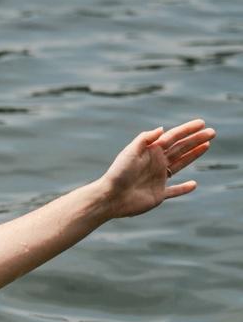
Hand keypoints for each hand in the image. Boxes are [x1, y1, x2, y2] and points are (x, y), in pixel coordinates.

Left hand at [99, 119, 215, 218]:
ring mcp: (158, 179)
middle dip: (195, 140)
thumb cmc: (117, 174)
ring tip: (206, 145)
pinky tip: (193, 185)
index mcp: (150, 152)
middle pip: (180, 148)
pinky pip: (174, 191)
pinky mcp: (158, 194)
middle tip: (212, 132)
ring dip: (193, 155)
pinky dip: (183, 189)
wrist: (109, 198)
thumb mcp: (130, 153)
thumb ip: (145, 139)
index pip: (172, 138)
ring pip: (180, 164)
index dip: (187, 130)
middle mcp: (156, 163)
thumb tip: (162, 129)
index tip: (202, 123)